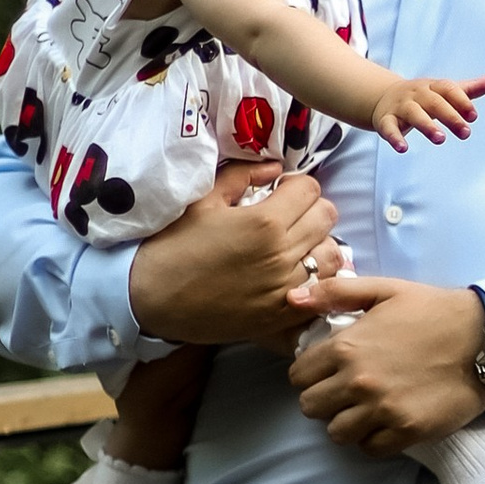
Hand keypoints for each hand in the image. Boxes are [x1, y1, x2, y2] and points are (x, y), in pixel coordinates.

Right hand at [128, 169, 342, 349]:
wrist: (151, 299)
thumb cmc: (172, 245)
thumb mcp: (203, 200)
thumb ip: (242, 176)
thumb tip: (275, 169)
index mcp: (264, 222)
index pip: (311, 189)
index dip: (297, 186)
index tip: (281, 193)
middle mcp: (282, 255)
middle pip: (327, 217)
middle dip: (311, 209)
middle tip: (288, 216)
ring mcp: (286, 288)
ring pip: (333, 255)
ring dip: (319, 244)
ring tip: (295, 245)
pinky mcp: (283, 315)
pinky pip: (322, 290)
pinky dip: (317, 278)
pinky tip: (296, 274)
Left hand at [288, 273, 484, 453]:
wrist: (484, 337)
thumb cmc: (432, 310)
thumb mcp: (384, 290)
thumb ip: (335, 293)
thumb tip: (292, 298)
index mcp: (346, 347)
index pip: (299, 376)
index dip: (311, 374)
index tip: (328, 372)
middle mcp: (358, 381)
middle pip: (311, 408)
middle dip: (324, 400)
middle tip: (345, 392)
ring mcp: (382, 410)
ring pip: (337, 433)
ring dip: (347, 422)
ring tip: (365, 410)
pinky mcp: (407, 431)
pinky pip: (370, 449)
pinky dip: (374, 439)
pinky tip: (386, 422)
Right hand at [367, 67, 484, 152]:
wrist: (385, 96)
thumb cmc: (422, 97)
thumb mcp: (443, 92)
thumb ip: (467, 90)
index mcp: (432, 87)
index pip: (448, 89)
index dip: (462, 101)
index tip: (473, 116)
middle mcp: (416, 94)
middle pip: (434, 102)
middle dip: (450, 117)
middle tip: (465, 133)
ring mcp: (400, 107)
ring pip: (413, 114)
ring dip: (426, 126)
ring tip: (440, 139)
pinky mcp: (385, 120)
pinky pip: (388, 128)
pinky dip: (394, 138)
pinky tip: (403, 149)